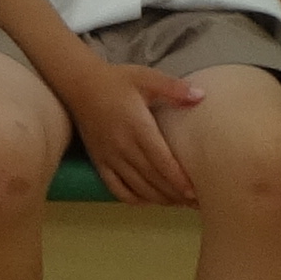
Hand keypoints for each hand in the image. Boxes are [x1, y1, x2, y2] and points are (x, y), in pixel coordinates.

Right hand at [57, 64, 204, 206]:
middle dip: (175, 193)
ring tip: (178, 202)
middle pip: (152, 178)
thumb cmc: (116, 80)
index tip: (196, 191)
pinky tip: (149, 200)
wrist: (78, 84)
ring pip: (137, 187)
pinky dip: (134, 199)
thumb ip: (173, 88)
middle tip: (195, 202)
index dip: (179, 179)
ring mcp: (109, 157)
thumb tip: (201, 96)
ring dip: (159, 198)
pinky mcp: (99, 162)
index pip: (161, 161)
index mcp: (137, 126)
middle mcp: (123, 146)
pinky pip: (116, 188)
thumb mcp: (146, 77)